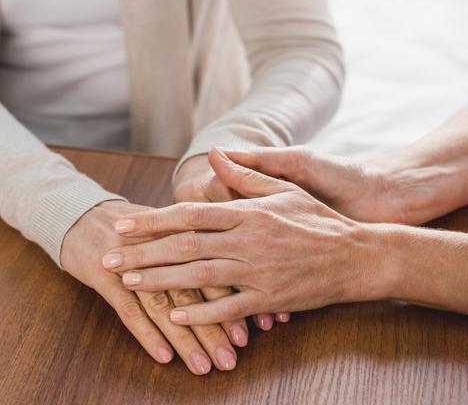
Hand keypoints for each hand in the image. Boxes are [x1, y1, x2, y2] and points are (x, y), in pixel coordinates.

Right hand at [61, 200, 237, 373]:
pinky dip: (147, 335)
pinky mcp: (103, 275)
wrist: (76, 214)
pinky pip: (128, 310)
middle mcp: (157, 246)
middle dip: (213, 329)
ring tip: (202, 365)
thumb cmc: (129, 228)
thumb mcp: (164, 228)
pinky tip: (164, 356)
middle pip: (191, 292)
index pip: (212, 270)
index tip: (248, 333)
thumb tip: (235, 278)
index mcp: (177, 232)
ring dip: (184, 339)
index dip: (231, 302)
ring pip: (163, 305)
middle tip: (230, 359)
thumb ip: (196, 249)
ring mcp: (129, 262)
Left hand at [103, 149, 387, 324]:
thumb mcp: (285, 188)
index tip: (122, 224)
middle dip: (142, 252)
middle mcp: (247, 240)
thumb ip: (245, 174)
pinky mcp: (270, 299)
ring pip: (200, 277)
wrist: (358, 256)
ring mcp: (258, 272)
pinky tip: (176, 314)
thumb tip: (216, 153)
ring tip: (129, 283)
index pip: (189, 214)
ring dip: (160, 281)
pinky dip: (201, 312)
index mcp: (247, 212)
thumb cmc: (319, 219)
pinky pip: (229, 308)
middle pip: (184, 246)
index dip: (152, 220)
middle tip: (109, 259)